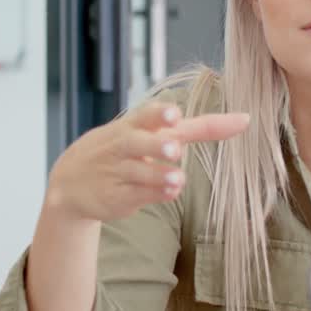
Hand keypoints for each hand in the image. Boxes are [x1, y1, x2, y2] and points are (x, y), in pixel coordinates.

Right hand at [42, 102, 249, 224]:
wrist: (69, 182)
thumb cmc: (119, 150)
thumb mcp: (146, 132)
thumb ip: (191, 128)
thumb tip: (240, 120)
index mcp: (132, 124)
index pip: (149, 115)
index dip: (163, 114)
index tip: (175, 114)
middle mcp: (124, 145)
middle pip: (140, 142)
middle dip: (157, 145)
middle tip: (173, 149)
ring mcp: (118, 171)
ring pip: (141, 173)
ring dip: (161, 176)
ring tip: (177, 179)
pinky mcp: (116, 196)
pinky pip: (138, 195)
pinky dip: (156, 194)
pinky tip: (169, 192)